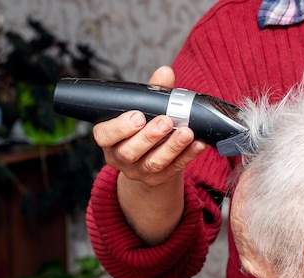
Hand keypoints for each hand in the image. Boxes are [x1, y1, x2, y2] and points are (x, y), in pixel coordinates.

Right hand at [91, 66, 206, 244]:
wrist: (150, 158)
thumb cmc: (144, 127)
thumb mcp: (144, 109)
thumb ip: (153, 91)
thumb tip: (165, 72)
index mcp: (109, 139)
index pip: (105, 135)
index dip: (119, 127)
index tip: (138, 116)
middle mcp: (120, 157)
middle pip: (130, 151)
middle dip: (150, 136)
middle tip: (167, 121)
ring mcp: (138, 172)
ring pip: (153, 163)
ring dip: (172, 147)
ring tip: (187, 132)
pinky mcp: (158, 180)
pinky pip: (174, 169)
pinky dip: (188, 156)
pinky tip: (198, 144)